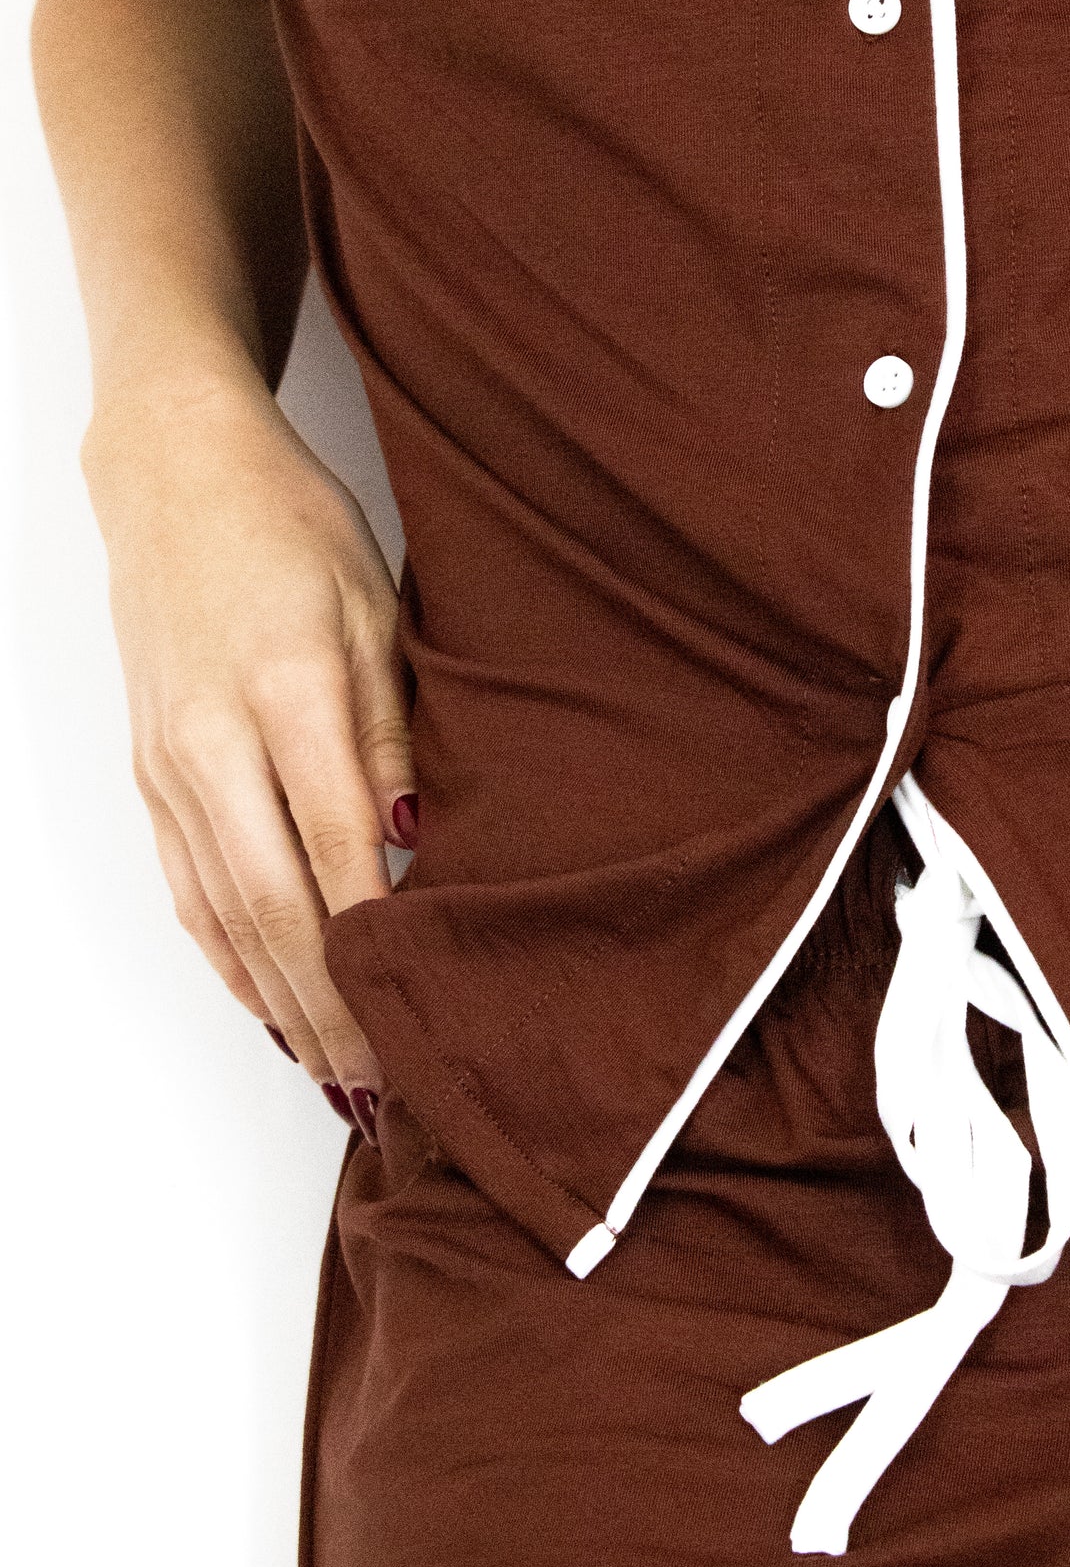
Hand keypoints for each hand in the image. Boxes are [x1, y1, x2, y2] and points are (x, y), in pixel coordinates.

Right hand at [83, 375, 413, 1121]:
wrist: (172, 476)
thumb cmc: (289, 528)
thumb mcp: (374, 608)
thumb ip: (397, 731)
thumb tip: (418, 847)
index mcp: (284, 693)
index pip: (338, 855)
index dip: (378, 953)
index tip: (423, 1021)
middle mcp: (212, 744)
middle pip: (277, 910)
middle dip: (333, 1012)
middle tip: (389, 1090)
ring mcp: (169, 767)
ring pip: (226, 917)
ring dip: (282, 1006)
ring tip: (340, 1077)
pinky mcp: (148, 775)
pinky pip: (189, 891)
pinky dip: (230, 960)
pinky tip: (268, 1008)